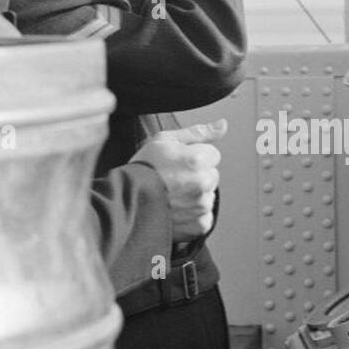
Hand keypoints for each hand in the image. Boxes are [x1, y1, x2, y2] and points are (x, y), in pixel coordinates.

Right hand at [130, 118, 225, 243]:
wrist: (125, 202)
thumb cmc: (142, 169)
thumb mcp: (165, 140)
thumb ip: (199, 132)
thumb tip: (222, 125)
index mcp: (197, 160)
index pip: (213, 155)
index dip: (195, 157)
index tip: (178, 163)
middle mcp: (202, 183)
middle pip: (212, 175)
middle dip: (198, 176)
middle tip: (173, 179)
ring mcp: (201, 205)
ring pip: (208, 196)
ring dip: (195, 195)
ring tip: (172, 195)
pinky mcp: (199, 224)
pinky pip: (205, 216)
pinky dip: (193, 215)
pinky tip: (176, 208)